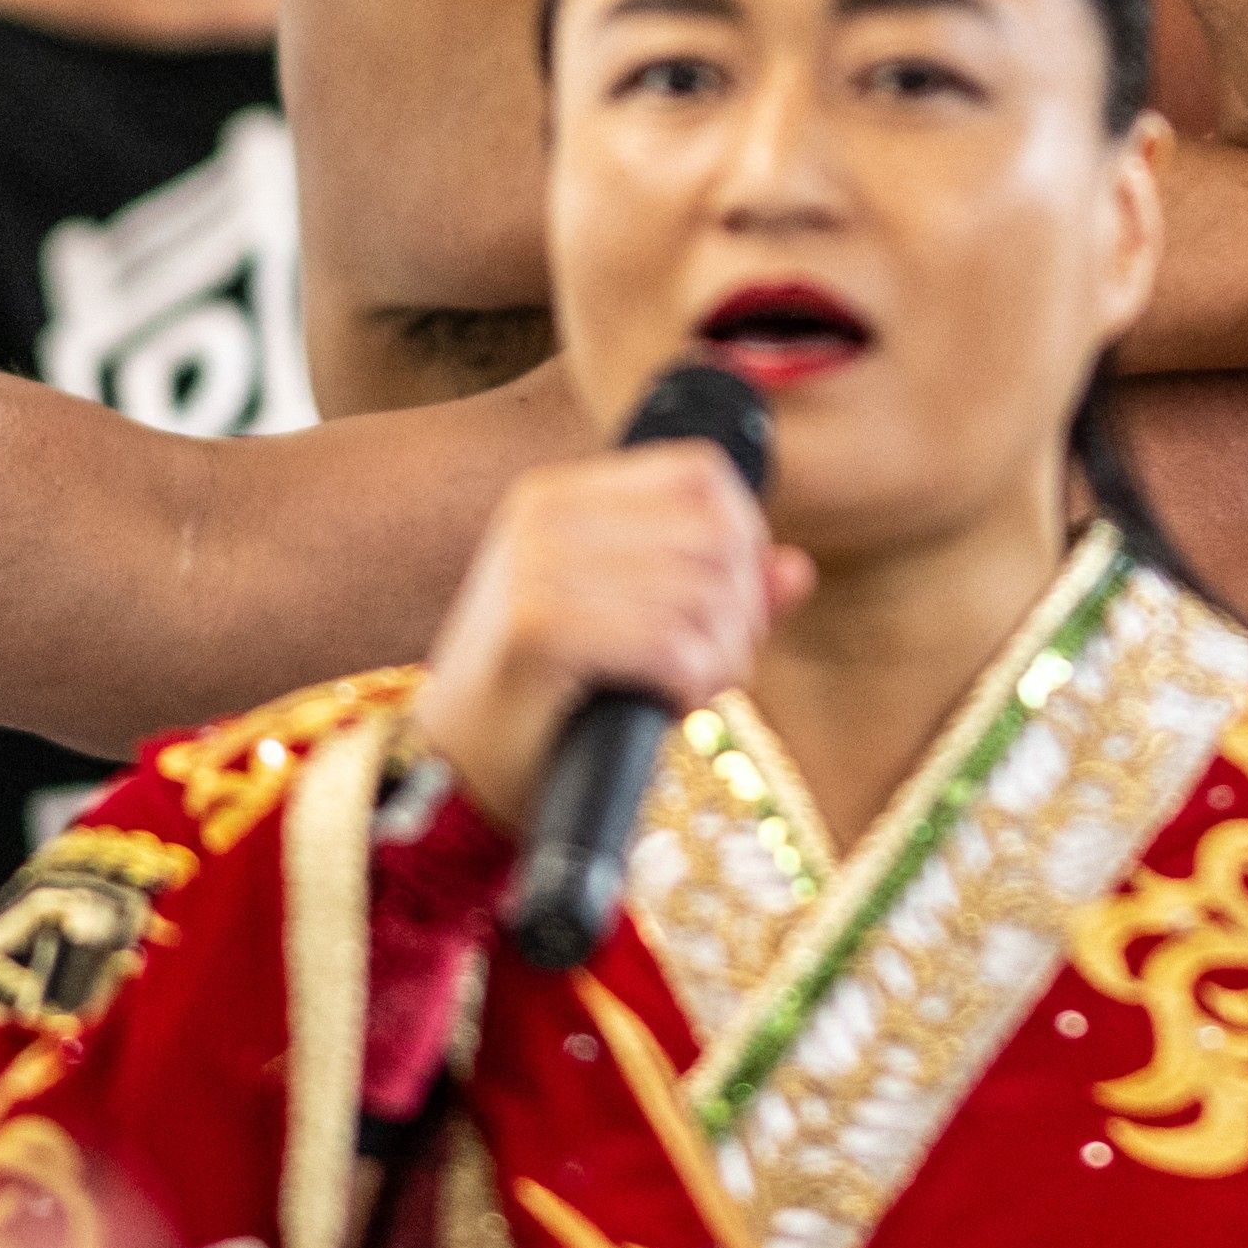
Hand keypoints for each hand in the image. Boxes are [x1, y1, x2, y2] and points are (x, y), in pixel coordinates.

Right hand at [412, 441, 812, 831]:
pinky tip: (666, 705)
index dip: (745, 539)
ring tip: (689, 692)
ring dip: (722, 659)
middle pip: (716, 534)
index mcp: (561, 494)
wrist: (449, 776)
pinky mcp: (537, 629)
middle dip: (743, 614)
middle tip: (714, 669)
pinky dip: (691, 683)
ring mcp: (535, 566)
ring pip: (704, 592)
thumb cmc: (549, 705)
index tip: (731, 609)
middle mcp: (544, 514)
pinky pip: (670, 642)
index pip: (701, 472)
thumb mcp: (635, 632)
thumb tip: (798, 570)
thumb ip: (717, 595)